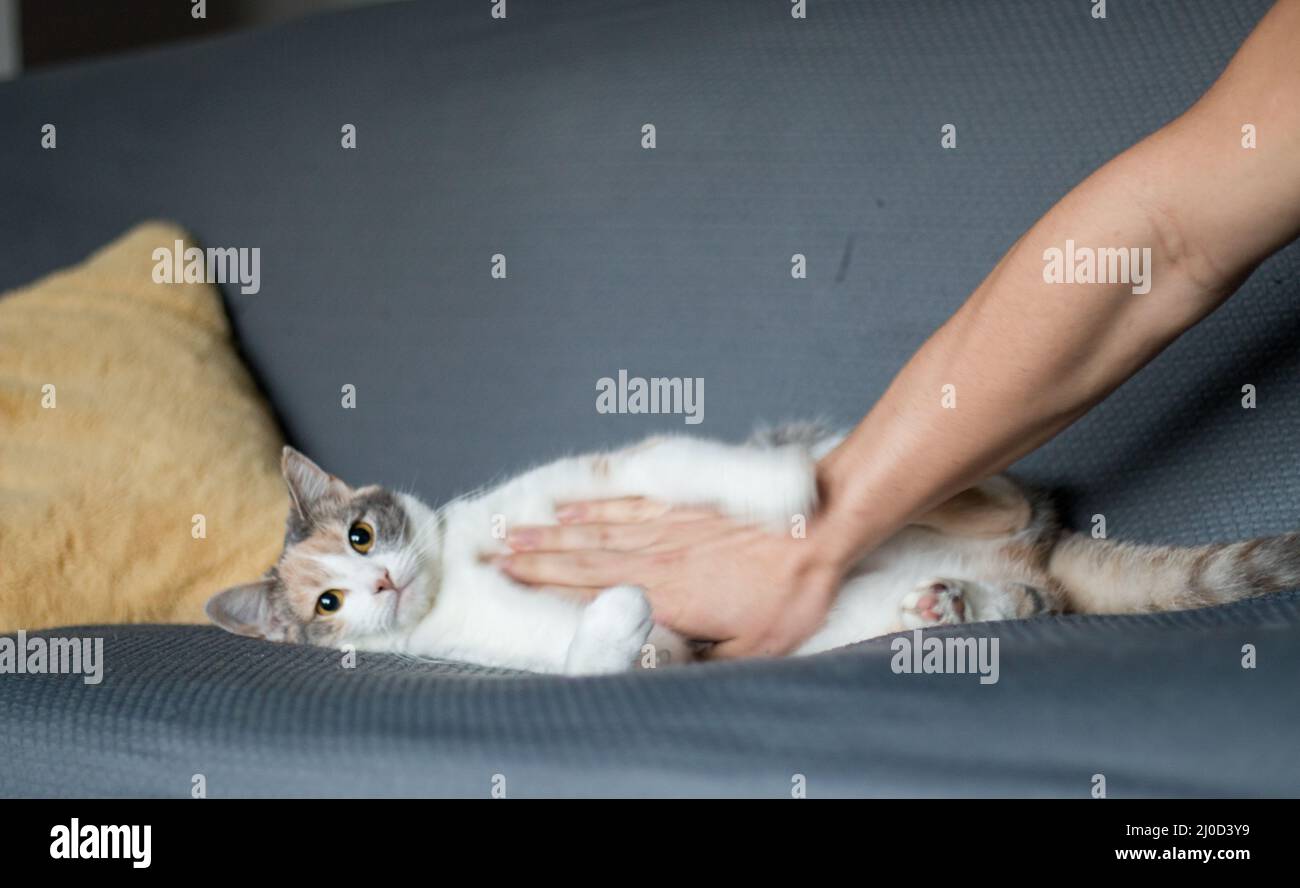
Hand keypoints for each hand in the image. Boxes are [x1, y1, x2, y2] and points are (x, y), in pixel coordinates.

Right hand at [497, 498, 844, 657]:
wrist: (817, 526)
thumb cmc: (789, 591)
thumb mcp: (754, 649)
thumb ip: (705, 662)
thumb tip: (666, 673)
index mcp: (665, 596)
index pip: (591, 590)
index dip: (545, 584)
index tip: (507, 577)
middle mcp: (655, 556)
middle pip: (581, 555)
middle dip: (533, 554)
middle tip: (492, 551)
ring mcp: (667, 525)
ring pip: (597, 527)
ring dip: (554, 529)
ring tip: (517, 526)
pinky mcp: (683, 504)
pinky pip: (629, 502)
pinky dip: (597, 501)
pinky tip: (574, 501)